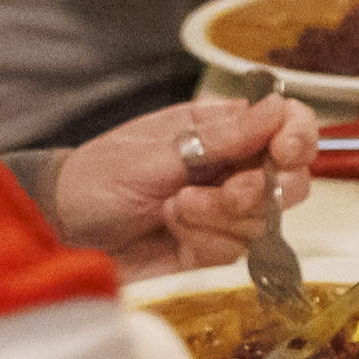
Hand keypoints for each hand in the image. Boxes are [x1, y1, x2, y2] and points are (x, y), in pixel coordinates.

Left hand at [52, 93, 315, 274]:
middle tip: (228, 193)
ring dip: (222, 217)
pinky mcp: (212, 252)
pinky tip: (174, 232)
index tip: (285, 152)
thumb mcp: (156, 153)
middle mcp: (229, 168)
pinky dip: (208, 242)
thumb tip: (278, 107)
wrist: (60, 234)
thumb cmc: (96, 179)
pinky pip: (238, 250)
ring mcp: (223, 213)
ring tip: (175, 211)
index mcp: (218, 128)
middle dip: (265, 189)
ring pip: (266, 220)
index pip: (284, 123)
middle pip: (291, 179)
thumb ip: (221, 138)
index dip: (298, 136)